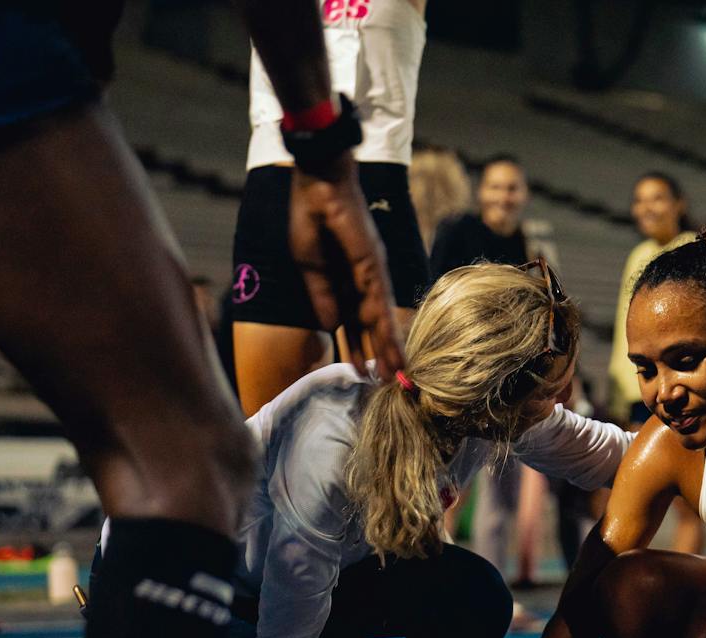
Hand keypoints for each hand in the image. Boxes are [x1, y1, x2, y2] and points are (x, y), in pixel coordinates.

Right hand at [289, 155, 404, 381]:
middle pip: (371, 328)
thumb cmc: (309, 217)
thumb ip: (322, 297)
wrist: (318, 184)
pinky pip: (381, 303)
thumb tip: (330, 327)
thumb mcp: (310, 266)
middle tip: (387, 386)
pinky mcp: (373, 267)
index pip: (351, 325)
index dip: (356, 350)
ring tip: (396, 377)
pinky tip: (393, 349)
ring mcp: (369, 276)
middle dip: (378, 357)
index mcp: (340, 284)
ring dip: (388, 351)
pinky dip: (387, 328)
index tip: (360, 375)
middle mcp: (360, 283)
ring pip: (381, 321)